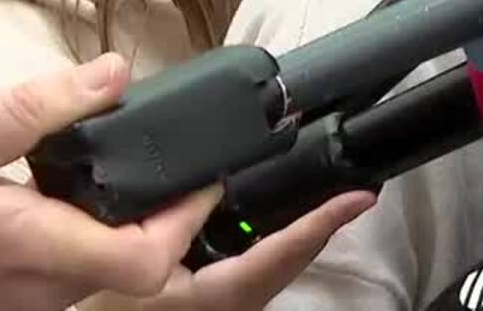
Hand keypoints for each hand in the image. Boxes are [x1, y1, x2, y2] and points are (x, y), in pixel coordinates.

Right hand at [0, 54, 217, 308]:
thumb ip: (34, 107)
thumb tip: (113, 73)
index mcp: (25, 245)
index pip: (144, 262)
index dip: (186, 221)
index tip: (199, 177)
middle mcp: (32, 290)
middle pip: (135, 268)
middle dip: (164, 218)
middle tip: (172, 164)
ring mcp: (19, 304)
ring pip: (101, 275)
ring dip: (123, 230)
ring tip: (126, 174)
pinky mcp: (7, 302)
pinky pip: (68, 279)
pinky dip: (86, 242)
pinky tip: (73, 202)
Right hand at [98, 191, 373, 309]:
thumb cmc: (121, 310)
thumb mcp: (143, 264)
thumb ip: (174, 225)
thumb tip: (204, 184)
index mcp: (231, 290)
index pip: (289, 248)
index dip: (326, 219)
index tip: (361, 197)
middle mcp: (246, 300)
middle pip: (299, 255)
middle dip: (330, 220)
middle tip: (360, 185)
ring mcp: (240, 301)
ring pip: (287, 263)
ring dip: (312, 231)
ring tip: (336, 193)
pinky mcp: (229, 299)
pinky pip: (269, 266)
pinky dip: (287, 240)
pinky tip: (286, 220)